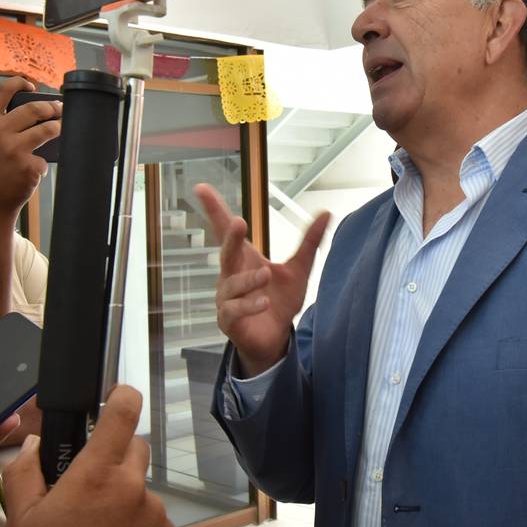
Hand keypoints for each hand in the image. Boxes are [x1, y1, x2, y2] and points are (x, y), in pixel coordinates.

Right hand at [0, 77, 61, 217]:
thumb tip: (8, 103)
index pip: (1, 91)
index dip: (19, 83)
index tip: (30, 85)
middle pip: (34, 108)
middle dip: (52, 107)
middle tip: (59, 109)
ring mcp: (14, 149)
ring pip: (48, 129)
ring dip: (59, 127)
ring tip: (61, 128)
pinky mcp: (29, 166)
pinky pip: (44, 159)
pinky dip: (42, 163)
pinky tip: (34, 170)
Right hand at [3, 386, 175, 526]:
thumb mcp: (22, 521)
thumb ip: (27, 473)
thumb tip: (37, 443)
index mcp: (98, 475)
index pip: (123, 411)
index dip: (121, 395)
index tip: (116, 394)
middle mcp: (134, 488)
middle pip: (134, 448)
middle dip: (113, 458)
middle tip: (87, 487)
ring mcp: (155, 514)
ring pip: (141, 486)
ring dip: (123, 497)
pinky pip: (153, 516)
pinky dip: (136, 524)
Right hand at [194, 184, 329, 376]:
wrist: (275, 337)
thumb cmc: (279, 300)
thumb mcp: (298, 270)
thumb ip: (309, 242)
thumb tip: (326, 212)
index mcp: (244, 258)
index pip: (225, 230)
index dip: (214, 209)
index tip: (201, 188)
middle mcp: (230, 275)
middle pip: (225, 252)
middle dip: (231, 238)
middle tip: (239, 223)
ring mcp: (226, 298)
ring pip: (231, 284)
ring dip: (248, 279)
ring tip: (265, 275)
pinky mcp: (228, 320)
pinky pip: (233, 310)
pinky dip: (248, 305)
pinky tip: (263, 303)